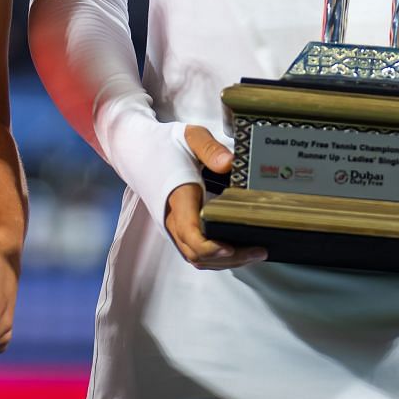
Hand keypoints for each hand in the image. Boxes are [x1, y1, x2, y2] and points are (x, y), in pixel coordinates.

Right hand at [162, 125, 267, 270]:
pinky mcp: (177, 227)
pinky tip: (237, 250)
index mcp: (178, 195)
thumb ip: (210, 149)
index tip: (230, 247)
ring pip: (196, 257)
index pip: (189, 232)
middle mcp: (172, 217)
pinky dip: (216, 257)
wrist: (139, 149)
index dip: (209, 247)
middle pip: (197, 253)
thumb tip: (230, 163)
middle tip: (259, 250)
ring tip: (254, 252)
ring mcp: (173, 225)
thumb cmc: (166, 144)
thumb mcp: (190, 137)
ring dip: (224, 261)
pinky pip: (195, 252)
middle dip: (229, 257)